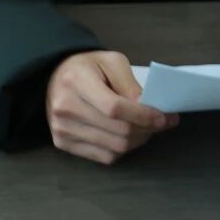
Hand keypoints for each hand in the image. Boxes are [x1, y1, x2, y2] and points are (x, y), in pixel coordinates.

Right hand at [45, 50, 178, 164]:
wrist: (55, 75)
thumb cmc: (88, 66)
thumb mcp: (112, 61)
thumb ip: (130, 84)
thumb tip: (148, 108)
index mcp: (77, 81)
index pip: (115, 108)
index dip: (143, 116)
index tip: (165, 117)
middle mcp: (65, 108)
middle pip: (118, 131)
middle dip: (147, 129)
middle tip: (161, 123)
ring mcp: (62, 129)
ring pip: (114, 148)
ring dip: (137, 141)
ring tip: (146, 129)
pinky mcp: (63, 143)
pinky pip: (103, 157)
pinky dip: (122, 150)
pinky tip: (127, 136)